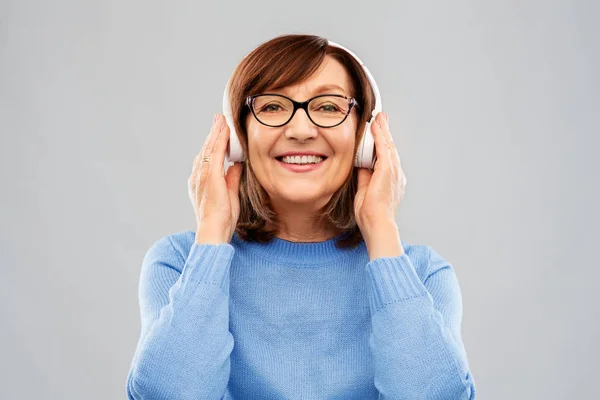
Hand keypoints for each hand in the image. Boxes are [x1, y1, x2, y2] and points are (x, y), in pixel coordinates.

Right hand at [188, 114, 243, 243]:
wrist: (214, 231)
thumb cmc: (221, 219)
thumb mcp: (230, 193)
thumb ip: (232, 177)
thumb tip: (236, 164)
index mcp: (201, 181)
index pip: (207, 157)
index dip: (213, 143)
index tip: (219, 130)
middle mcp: (197, 176)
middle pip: (206, 149)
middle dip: (213, 133)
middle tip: (219, 119)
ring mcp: (201, 176)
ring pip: (209, 148)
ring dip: (216, 133)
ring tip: (222, 120)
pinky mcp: (209, 177)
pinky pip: (214, 153)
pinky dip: (219, 140)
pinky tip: (224, 131)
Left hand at [354, 112, 406, 238]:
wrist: (377, 224)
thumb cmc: (371, 215)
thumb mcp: (365, 191)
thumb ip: (364, 177)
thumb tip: (360, 165)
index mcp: (392, 181)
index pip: (387, 157)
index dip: (383, 144)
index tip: (380, 134)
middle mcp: (396, 174)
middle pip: (390, 148)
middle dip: (385, 132)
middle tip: (382, 118)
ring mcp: (394, 172)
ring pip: (388, 145)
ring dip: (383, 130)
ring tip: (379, 118)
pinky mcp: (388, 171)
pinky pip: (384, 148)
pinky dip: (380, 136)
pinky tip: (376, 126)